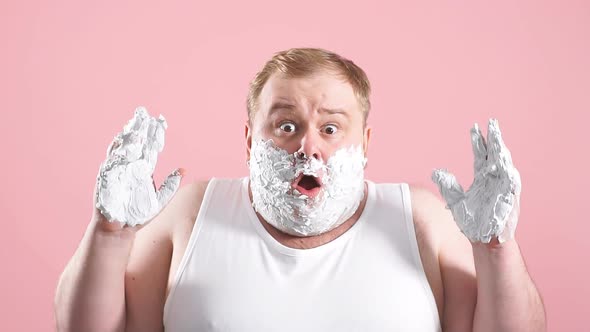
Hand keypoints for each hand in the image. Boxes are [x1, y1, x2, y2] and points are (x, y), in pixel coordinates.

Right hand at [94, 107, 183, 227]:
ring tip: (135, 122)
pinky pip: (111, 159)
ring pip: (123, 147)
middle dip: (141, 128)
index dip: (155, 134)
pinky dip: (116, 149)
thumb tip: (184, 169)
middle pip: (137, 143)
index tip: (161, 120)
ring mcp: (118, 170)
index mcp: (144, 169)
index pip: (151, 147)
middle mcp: (131, 166)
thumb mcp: (160, 199)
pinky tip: (121, 140)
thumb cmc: (138, 215)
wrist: (119, 229)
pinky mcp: (107, 176)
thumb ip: (170, 184)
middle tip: (146, 113)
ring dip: (128, 134)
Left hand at [431, 119, 520, 243]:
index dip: (478, 141)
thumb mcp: (456, 200)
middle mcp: (494, 179)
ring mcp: (503, 186)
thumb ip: (448, 185)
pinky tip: (505, 160)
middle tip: (490, 122)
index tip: (474, 127)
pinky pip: (511, 181)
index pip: (480, 154)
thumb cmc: (473, 222)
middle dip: (493, 138)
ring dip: (501, 149)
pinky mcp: (510, 197)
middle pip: (494, 154)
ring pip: (504, 163)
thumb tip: (436, 171)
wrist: (484, 240)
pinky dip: (508, 170)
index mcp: (482, 178)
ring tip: (498, 135)